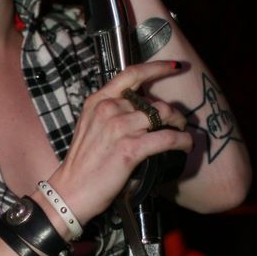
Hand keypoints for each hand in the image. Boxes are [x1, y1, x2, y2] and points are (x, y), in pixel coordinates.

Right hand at [48, 61, 192, 226]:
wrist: (71, 190)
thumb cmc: (82, 163)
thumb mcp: (90, 126)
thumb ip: (110, 113)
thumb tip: (139, 110)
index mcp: (97, 101)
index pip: (131, 74)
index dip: (156, 67)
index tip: (174, 66)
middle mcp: (108, 109)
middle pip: (153, 100)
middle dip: (170, 111)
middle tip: (177, 122)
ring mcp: (119, 127)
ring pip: (164, 115)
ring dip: (179, 124)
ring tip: (182, 133)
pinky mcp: (131, 148)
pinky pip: (168, 138)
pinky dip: (182, 141)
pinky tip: (185, 146)